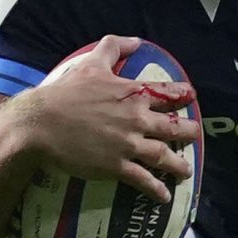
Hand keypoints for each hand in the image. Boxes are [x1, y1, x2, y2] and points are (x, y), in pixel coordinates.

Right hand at [4, 35, 198, 200]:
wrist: (41, 123)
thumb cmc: (65, 92)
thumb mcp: (92, 62)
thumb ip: (114, 47)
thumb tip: (136, 40)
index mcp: (133, 94)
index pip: (168, 93)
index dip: (183, 95)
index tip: (193, 98)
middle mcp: (137, 120)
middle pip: (174, 127)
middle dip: (189, 132)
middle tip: (196, 135)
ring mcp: (128, 145)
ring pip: (164, 156)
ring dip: (178, 165)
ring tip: (186, 171)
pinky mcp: (116, 167)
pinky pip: (143, 180)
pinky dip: (156, 190)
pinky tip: (164, 197)